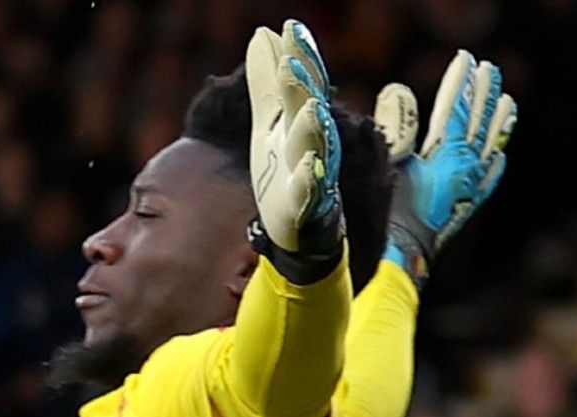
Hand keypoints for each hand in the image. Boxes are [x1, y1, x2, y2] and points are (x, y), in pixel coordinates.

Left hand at [246, 19, 343, 281]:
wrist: (296, 229)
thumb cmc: (284, 171)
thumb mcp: (269, 123)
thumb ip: (266, 83)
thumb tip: (262, 33)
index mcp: (299, 122)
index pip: (304, 83)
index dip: (300, 56)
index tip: (290, 26)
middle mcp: (311, 143)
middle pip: (308, 109)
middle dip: (303, 86)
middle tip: (292, 60)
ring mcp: (311, 173)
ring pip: (315, 147)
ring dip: (312, 128)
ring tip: (311, 109)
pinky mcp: (305, 207)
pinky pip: (311, 192)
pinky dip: (310, 179)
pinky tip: (307, 165)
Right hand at [375, 50, 516, 285]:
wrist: (401, 258)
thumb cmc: (389, 215)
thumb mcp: (389, 165)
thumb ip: (397, 126)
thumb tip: (398, 89)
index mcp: (449, 156)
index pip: (457, 110)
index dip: (460, 83)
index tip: (466, 59)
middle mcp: (467, 170)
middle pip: (479, 124)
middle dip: (484, 95)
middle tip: (490, 70)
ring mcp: (470, 189)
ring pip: (489, 148)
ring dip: (497, 123)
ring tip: (508, 101)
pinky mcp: (466, 207)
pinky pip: (488, 181)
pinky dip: (495, 164)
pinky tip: (499, 156)